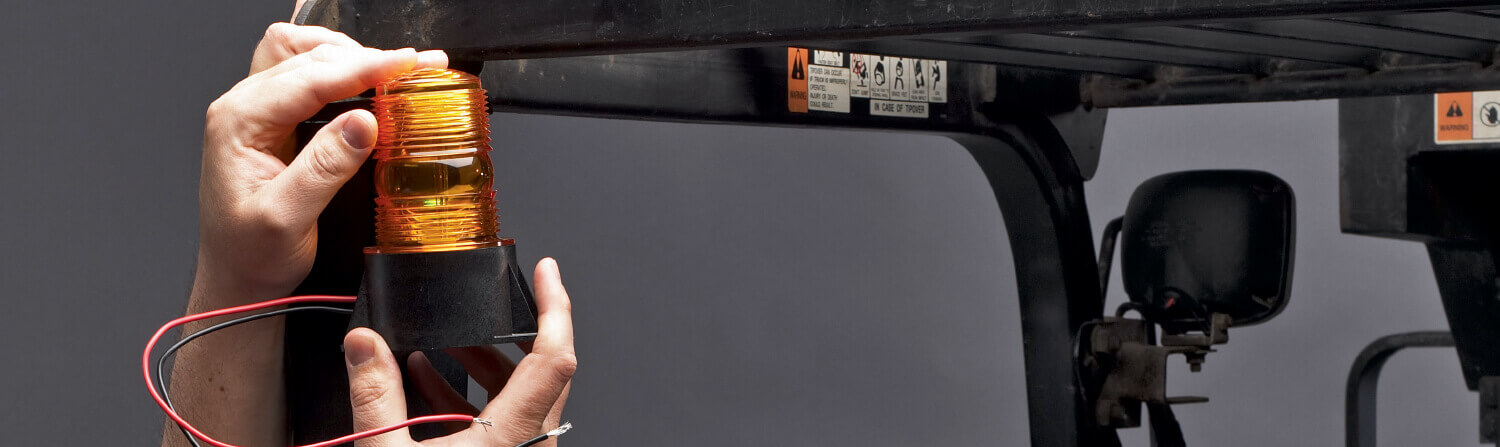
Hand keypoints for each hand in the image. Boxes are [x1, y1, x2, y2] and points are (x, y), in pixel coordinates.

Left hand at [194, 23, 446, 304]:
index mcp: (240, 122)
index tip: (407, 64)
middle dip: (365, 57)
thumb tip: (364, 122)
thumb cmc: (250, 256)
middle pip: (307, 55)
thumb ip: (324, 168)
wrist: (237, 280)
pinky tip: (368, 84)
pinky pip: (307, 76)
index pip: (309, 78)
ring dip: (350, 57)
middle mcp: (244, 107)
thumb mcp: (287, 218)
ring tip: (394, 71)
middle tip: (415, 67)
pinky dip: (341, 72)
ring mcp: (258, 111)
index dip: (363, 67)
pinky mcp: (275, 121)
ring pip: (304, 55)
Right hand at [343, 258, 576, 445]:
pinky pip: (503, 418)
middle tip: (483, 305)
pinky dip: (471, 396)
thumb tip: (363, 345)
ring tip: (440, 345)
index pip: (555, 355)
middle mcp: (531, 442)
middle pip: (539, 368)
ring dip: (481, 365)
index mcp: (514, 433)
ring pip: (519, 394)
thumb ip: (377, 397)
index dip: (555, 307)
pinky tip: (428, 383)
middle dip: (504, 331)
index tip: (547, 272)